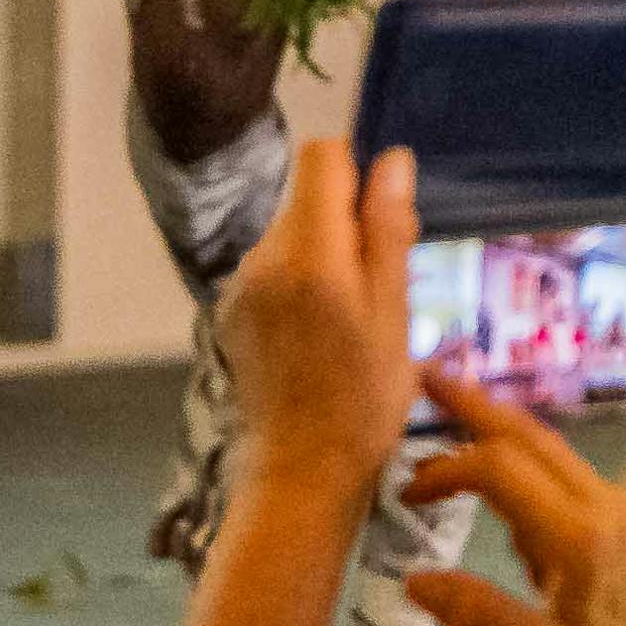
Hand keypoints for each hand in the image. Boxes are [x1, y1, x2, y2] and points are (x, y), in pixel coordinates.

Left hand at [209, 143, 426, 506]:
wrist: (302, 469)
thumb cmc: (365, 398)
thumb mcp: (394, 313)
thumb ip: (388, 231)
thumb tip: (392, 159)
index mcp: (309, 252)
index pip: (322, 156)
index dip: (358, 173)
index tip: (383, 221)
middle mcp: (263, 257)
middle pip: (306, 197)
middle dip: (346, 224)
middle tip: (378, 288)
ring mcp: (240, 285)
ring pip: (291, 236)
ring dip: (324, 256)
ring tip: (350, 319)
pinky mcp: (230, 311)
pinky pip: (272, 271)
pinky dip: (298, 285)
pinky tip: (318, 335)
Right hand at [398, 361, 625, 625]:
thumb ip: (486, 619)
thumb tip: (415, 579)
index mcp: (582, 536)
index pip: (497, 468)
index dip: (445, 468)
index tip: (409, 491)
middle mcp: (608, 504)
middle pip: (531, 436)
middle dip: (475, 405)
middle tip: (427, 377)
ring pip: (553, 456)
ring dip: (501, 444)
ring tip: (456, 462)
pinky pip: (572, 485)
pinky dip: (531, 485)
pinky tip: (522, 543)